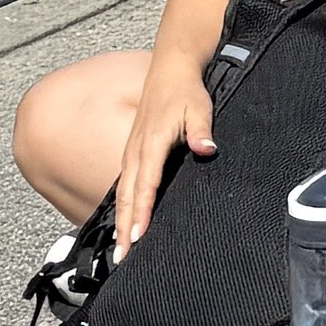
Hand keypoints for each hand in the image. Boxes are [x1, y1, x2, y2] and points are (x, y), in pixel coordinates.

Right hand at [113, 69, 212, 256]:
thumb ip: (201, 130)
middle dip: (123, 227)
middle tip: (121, 256)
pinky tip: (123, 222)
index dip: (140, 212)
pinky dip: (121, 206)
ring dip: (119, 220)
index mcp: (151, 143)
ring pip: (121, 193)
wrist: (170, 69)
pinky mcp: (132, 152)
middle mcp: (136, 150)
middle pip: (126, 196)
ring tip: (119, 249)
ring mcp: (131, 152)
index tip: (136, 236)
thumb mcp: (199, 107)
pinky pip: (124, 184)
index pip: (145, 185)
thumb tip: (207, 149)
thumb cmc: (185, 90)